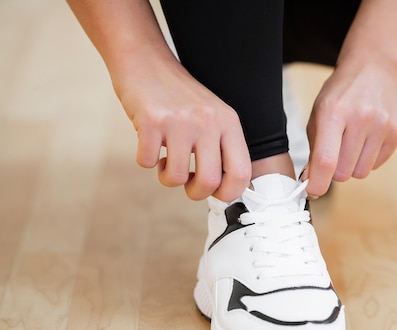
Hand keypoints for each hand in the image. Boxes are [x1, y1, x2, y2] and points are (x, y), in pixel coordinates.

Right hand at [117, 65, 250, 201]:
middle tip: (187, 182)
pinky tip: (150, 144)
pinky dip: (146, 161)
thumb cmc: (179, 96)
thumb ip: (222, 147)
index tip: (216, 193)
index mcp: (229, 123)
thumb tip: (224, 190)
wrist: (146, 61)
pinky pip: (147, 162)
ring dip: (167, 177)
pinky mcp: (151, 121)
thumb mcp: (213, 116)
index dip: (229, 193)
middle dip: (195, 192)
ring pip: (176, 177)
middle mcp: (208, 121)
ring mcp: (180, 121)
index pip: (242, 172)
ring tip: (166, 160)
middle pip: (210, 181)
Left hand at [304, 63, 396, 197]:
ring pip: (361, 172)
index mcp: (334, 112)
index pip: (326, 160)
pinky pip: (377, 164)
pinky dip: (368, 158)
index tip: (313, 191)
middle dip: (336, 170)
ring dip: (353, 165)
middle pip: (344, 172)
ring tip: (352, 142)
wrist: (373, 68)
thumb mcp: (319, 114)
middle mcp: (360, 118)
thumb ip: (314, 149)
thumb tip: (311, 180)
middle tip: (335, 152)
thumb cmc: (341, 93)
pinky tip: (366, 138)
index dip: (318, 183)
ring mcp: (382, 124)